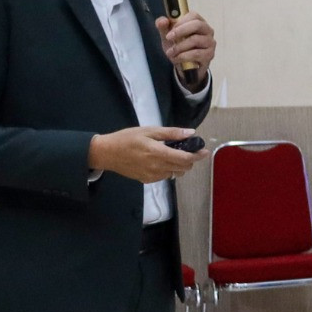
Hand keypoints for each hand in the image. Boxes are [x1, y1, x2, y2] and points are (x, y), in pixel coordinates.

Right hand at [88, 125, 204, 183]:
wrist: (107, 153)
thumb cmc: (127, 138)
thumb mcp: (149, 131)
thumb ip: (171, 133)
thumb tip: (190, 133)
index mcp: (158, 153)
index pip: (185, 159)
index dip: (198, 156)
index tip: (205, 151)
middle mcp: (157, 167)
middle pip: (183, 168)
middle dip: (190, 160)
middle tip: (187, 150)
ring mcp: (152, 176)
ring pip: (175, 173)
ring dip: (180, 166)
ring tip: (173, 155)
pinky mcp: (147, 180)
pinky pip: (165, 176)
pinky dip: (168, 170)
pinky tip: (160, 161)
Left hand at [154, 12, 215, 79]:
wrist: (183, 65)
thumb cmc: (178, 46)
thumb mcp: (167, 36)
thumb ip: (163, 26)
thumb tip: (162, 20)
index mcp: (198, 22)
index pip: (194, 15)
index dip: (181, 21)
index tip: (170, 28)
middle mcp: (207, 30)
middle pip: (197, 25)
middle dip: (181, 31)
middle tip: (168, 38)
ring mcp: (210, 42)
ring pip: (195, 40)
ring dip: (179, 46)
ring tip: (170, 52)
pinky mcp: (210, 54)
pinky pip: (197, 53)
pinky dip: (184, 56)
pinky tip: (177, 58)